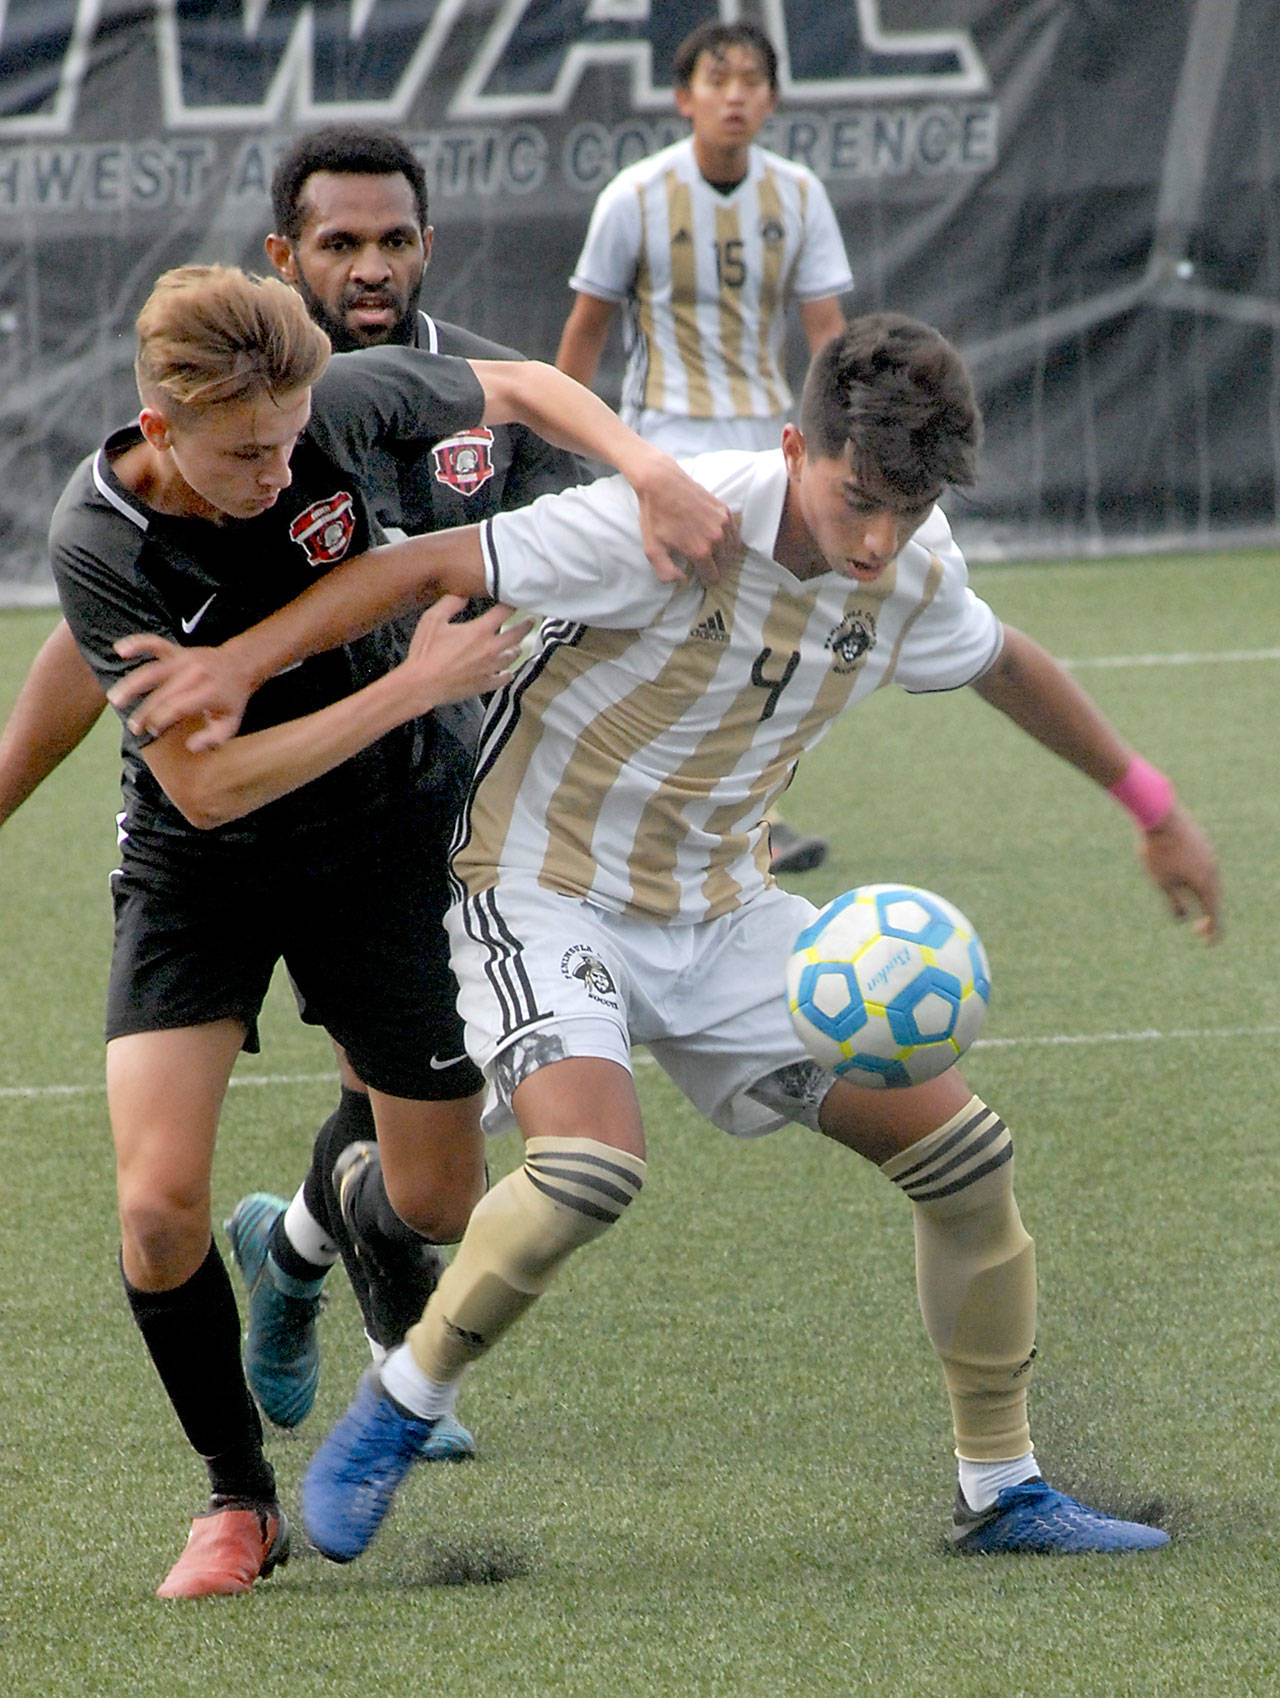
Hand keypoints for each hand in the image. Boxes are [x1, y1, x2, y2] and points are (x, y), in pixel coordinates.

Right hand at [108, 635, 253, 750]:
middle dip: (145, 711)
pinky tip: (120, 650)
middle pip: (162, 693)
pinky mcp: (177, 650)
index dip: (162, 720)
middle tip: (133, 728)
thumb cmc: (231, 699)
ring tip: (114, 698)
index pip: (177, 707)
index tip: (154, 731)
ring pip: (153, 670)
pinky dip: (138, 643)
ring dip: (132, 684)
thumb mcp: (230, 724)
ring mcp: (185, 660)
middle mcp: (195, 674)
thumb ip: (212, 739)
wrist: (240, 664)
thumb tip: (191, 747)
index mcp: (208, 693)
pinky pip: (155, 643)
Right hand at [397, 596, 531, 711]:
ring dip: (516, 648)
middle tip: (532, 621)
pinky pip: (504, 678)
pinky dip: (508, 673)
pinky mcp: (486, 684)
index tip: (517, 601)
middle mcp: (490, 649)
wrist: (421, 685)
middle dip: (526, 625)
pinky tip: (507, 671)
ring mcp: (490, 668)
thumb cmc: (425, 652)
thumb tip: (463, 595)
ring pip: (513, 656)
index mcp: (479, 631)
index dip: (512, 605)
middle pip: (517, 635)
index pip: (504, 613)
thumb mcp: (432, 620)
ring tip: (517, 645)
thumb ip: (450, 603)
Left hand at [629, 446, 740, 583]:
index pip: (713, 577)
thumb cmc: (655, 517)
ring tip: (712, 553)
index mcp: (700, 552)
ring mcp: (723, 524)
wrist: (662, 484)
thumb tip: (682, 580)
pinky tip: (717, 538)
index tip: (699, 575)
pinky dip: (728, 539)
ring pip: (732, 550)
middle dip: (716, 567)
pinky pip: (734, 533)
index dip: (706, 579)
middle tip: (704, 564)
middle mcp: (716, 539)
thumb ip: (666, 572)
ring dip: (724, 554)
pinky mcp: (725, 511)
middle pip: (725, 565)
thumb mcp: (652, 550)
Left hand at [1137, 800, 1221, 943]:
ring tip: (1197, 906)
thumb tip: (1182, 918)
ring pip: (1211, 880)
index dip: (1213, 931)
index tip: (1208, 943)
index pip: (1214, 914)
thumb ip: (1174, 902)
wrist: (1159, 814)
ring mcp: (1210, 853)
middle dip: (1210, 915)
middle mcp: (1213, 868)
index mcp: (1205, 882)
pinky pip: (1206, 865)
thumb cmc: (1157, 851)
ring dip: (1205, 895)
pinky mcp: (1203, 841)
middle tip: (1200, 929)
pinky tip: (1190, 879)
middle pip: (1215, 897)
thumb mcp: (1161, 882)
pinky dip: (1201, 878)